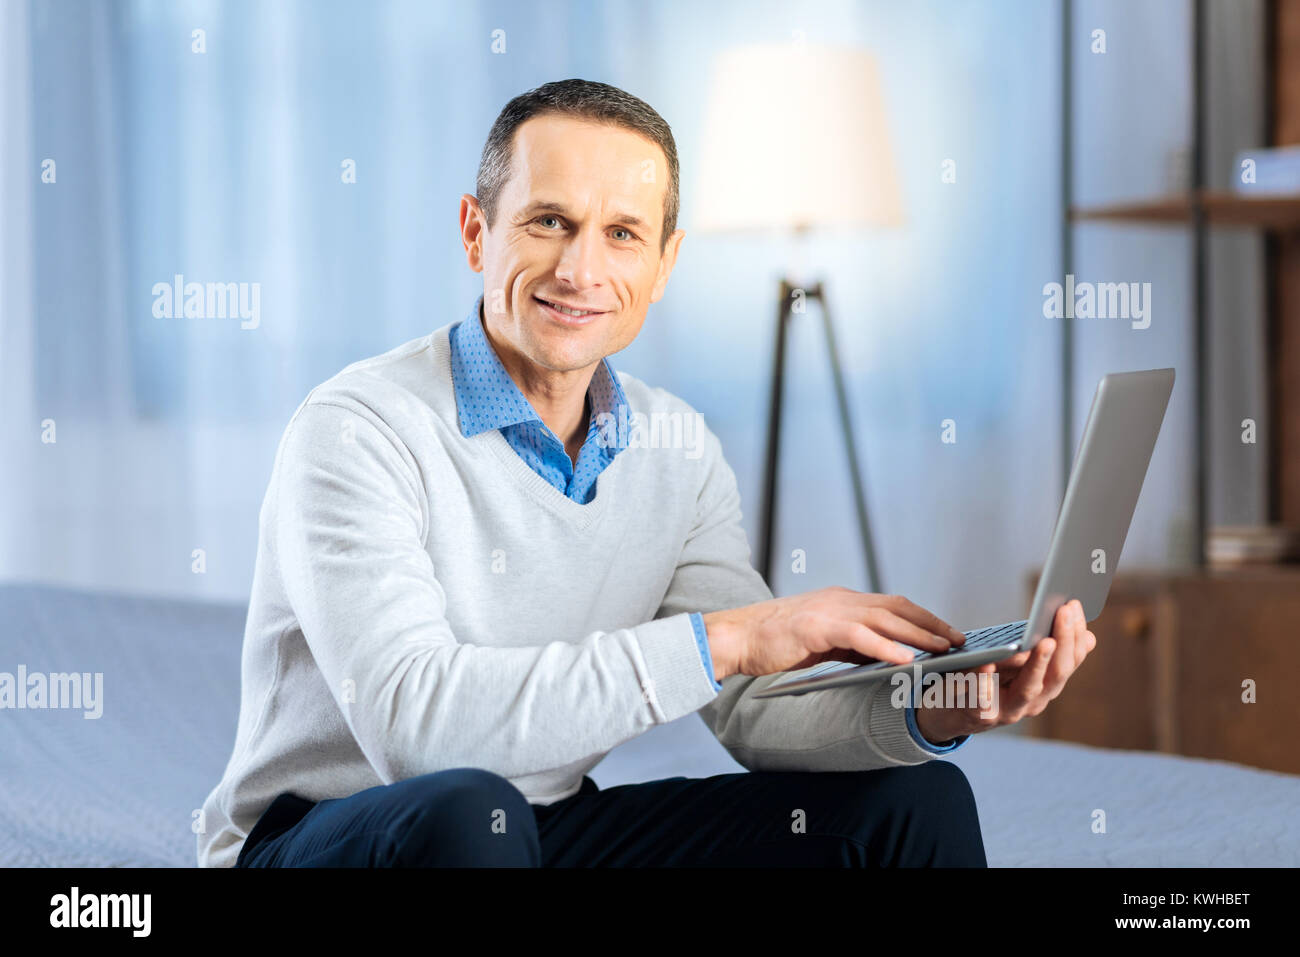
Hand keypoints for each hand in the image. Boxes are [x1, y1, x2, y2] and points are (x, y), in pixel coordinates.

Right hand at [702, 586, 965, 680]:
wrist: (736, 638)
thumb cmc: (775, 643)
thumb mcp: (822, 641)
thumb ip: (853, 644)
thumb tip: (889, 656)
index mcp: (842, 601)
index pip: (893, 604)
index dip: (924, 618)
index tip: (948, 633)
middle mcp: (840, 600)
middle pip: (897, 607)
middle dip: (932, 624)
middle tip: (959, 640)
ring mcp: (829, 610)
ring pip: (885, 617)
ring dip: (918, 634)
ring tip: (943, 649)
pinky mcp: (816, 627)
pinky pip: (859, 636)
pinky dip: (886, 646)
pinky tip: (905, 658)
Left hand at [912, 598, 1095, 744]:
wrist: (948, 712)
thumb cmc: (985, 681)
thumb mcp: (1017, 665)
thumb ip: (1045, 652)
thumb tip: (1087, 635)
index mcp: (1046, 686)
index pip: (1070, 661)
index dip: (1075, 634)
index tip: (1073, 605)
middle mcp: (1034, 701)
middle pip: (1057, 674)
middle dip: (1064, 641)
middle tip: (1063, 611)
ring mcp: (1009, 711)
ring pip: (1030, 688)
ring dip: (1038, 664)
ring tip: (1044, 642)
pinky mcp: (980, 715)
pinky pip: (984, 699)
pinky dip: (986, 679)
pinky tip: (987, 661)